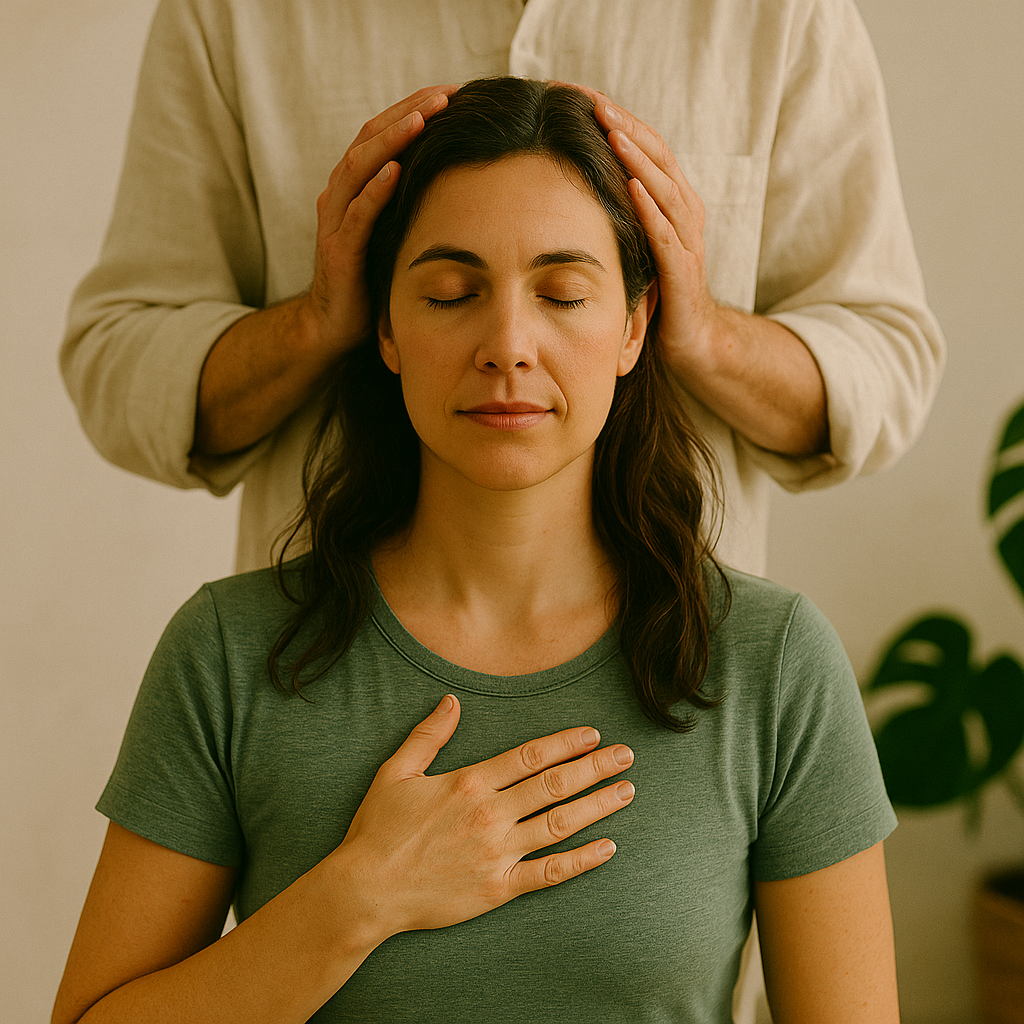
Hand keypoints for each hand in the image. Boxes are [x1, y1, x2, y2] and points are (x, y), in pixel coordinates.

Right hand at [303, 84, 457, 354]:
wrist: (335, 327)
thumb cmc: (371, 278)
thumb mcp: (395, 234)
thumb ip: (411, 204)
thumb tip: (462, 181)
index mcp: (356, 188)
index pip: (382, 134)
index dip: (413, 109)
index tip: (452, 93)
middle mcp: (340, 195)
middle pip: (369, 139)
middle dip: (407, 112)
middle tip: (444, 95)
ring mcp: (335, 221)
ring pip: (358, 167)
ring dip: (390, 140)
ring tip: (421, 118)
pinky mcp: (338, 251)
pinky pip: (354, 215)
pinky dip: (373, 191)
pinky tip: (394, 171)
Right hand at [335, 694, 635, 935]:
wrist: (366, 891)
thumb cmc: (378, 830)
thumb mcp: (396, 772)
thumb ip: (428, 735)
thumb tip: (452, 702)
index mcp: (469, 782)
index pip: (530, 756)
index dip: (566, 743)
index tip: (592, 735)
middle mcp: (490, 814)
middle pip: (554, 784)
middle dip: (595, 767)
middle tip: (625, 755)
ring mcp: (498, 853)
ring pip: (559, 824)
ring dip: (597, 805)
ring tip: (626, 791)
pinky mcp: (498, 888)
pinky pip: (549, 873)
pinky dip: (581, 861)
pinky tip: (607, 848)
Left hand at [578, 87, 721, 373]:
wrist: (691, 340)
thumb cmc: (656, 289)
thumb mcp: (633, 243)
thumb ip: (615, 214)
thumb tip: (566, 185)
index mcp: (672, 202)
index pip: (648, 148)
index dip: (620, 120)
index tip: (583, 97)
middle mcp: (685, 214)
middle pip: (658, 158)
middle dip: (626, 128)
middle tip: (593, 102)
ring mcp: (688, 242)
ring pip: (666, 189)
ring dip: (638, 160)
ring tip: (612, 133)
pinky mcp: (684, 273)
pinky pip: (668, 236)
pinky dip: (651, 210)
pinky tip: (633, 188)